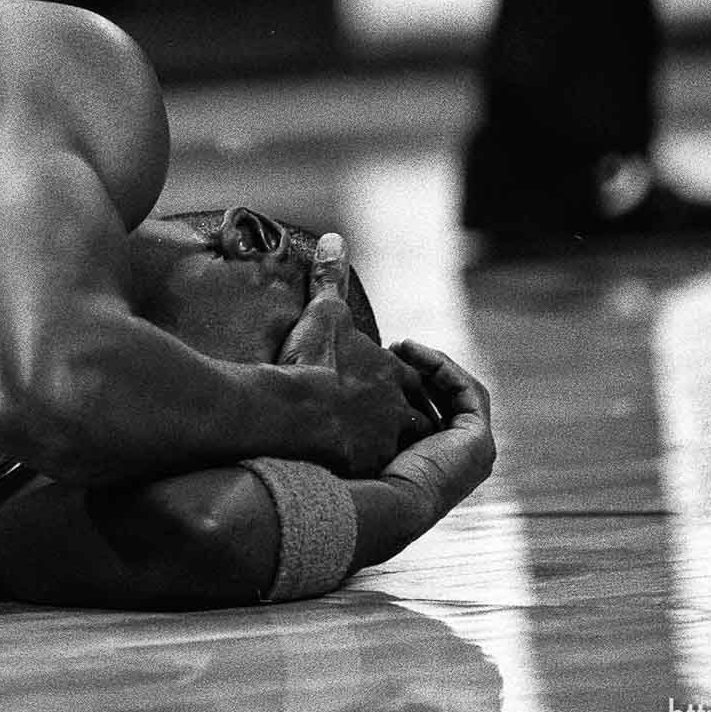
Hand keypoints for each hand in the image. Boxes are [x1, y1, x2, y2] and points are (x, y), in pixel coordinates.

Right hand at [278, 235, 439, 476]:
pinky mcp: (368, 467)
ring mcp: (386, 439)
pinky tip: (356, 469)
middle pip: (417, 416)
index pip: (411, 379)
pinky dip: (371, 467)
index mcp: (393, 372)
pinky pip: (379, 471)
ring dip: (397, 444)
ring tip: (379, 449)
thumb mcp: (324, 312)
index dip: (400, 381)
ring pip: (405, 446)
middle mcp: (398, 406)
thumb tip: (335, 240)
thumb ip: (331, 278)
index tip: (380, 384)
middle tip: (389, 421)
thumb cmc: (310, 359)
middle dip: (408, 417)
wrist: (292, 409)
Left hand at [377, 341, 495, 528]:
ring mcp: (477, 450)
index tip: (388, 358)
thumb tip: (349, 395)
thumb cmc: (367, 481)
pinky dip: (442, 367)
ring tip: (402, 346)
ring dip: (434, 363)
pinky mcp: (479, 438)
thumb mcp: (371, 444)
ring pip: (462, 390)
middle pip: (453, 398)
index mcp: (442, 461)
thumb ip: (375, 423)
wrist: (383, 504)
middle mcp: (464, 458)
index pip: (437, 410)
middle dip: (427, 369)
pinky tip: (413, 354)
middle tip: (398, 348)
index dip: (417, 380)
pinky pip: (465, 390)